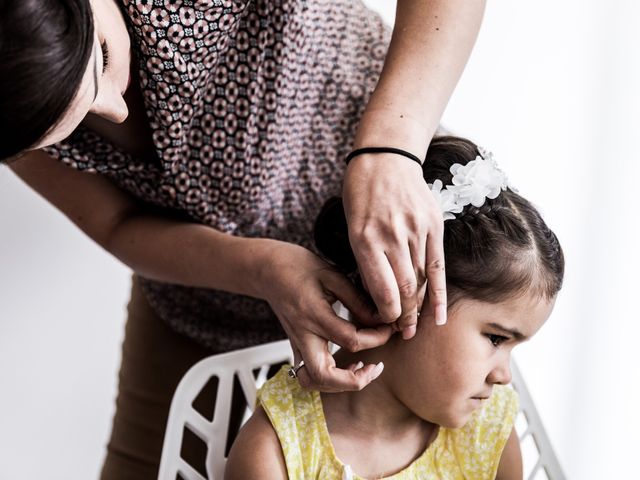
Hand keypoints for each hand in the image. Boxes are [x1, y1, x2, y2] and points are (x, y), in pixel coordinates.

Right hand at [259, 241, 392, 391]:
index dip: (377, 338)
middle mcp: (303, 335)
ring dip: (339, 384)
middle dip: (355, 379)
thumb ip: (357, 300)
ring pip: (312, 381)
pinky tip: (345, 364)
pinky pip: (308, 373)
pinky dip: (328, 377)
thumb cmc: (299, 266)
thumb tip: (381, 319)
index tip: (389, 328)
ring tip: (361, 368)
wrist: (267, 269)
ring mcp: (296, 343)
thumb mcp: (332, 275)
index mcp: (314, 315)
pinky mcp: (295, 346)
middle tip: (375, 366)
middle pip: (325, 376)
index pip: (351, 340)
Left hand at [342, 152, 447, 337]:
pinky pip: (437, 266)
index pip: (381, 290)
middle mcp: (391, 237)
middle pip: (405, 289)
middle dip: (404, 317)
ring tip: (415, 328)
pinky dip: (439, 294)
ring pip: (422, 280)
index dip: (385, 314)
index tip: (384, 325)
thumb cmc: (361, 194)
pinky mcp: (433, 226)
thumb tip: (376, 296)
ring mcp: (415, 231)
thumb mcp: (351, 226)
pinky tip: (439, 316)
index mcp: (365, 239)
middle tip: (402, 334)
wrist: (385, 158)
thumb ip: (365, 260)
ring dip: (419, 309)